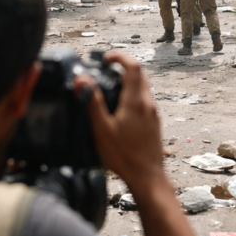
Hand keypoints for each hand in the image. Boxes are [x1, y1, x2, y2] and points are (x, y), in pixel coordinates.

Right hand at [75, 52, 164, 190]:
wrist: (147, 178)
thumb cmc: (124, 156)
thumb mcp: (102, 129)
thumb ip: (92, 102)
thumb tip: (81, 80)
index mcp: (136, 102)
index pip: (133, 66)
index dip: (120, 57)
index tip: (106, 58)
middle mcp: (148, 105)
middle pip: (140, 76)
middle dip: (124, 68)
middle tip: (106, 70)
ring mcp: (153, 115)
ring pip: (143, 89)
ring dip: (128, 83)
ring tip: (110, 89)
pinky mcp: (154, 124)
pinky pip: (144, 102)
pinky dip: (133, 97)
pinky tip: (120, 111)